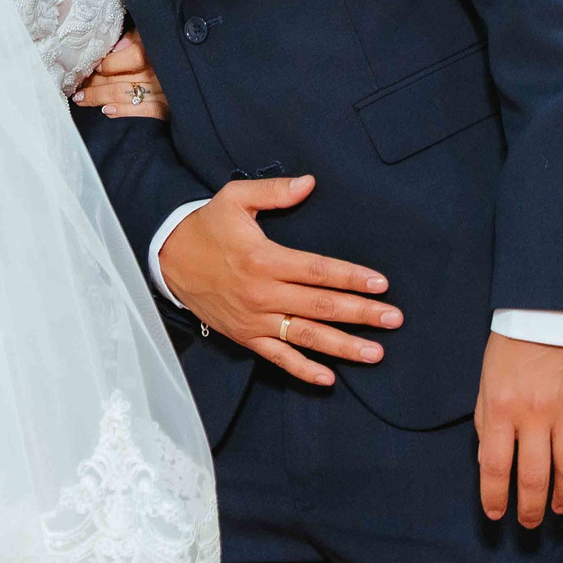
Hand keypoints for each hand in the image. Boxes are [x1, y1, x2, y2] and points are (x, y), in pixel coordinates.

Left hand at [73, 33, 167, 120]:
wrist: (189, 71)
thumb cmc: (165, 50)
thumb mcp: (151, 36)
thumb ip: (135, 38)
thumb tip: (117, 47)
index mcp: (155, 51)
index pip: (133, 57)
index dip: (110, 63)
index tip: (94, 66)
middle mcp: (158, 71)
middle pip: (120, 79)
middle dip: (94, 84)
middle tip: (76, 87)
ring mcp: (163, 91)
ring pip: (124, 95)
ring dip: (99, 98)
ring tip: (81, 99)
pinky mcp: (168, 109)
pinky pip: (144, 111)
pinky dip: (124, 111)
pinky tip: (107, 111)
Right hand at [156, 176, 399, 385]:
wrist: (168, 259)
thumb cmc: (207, 226)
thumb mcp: (234, 198)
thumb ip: (273, 192)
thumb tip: (309, 183)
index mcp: (264, 258)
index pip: (318, 270)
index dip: (351, 277)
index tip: (381, 283)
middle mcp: (263, 293)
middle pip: (321, 306)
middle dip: (361, 313)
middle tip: (393, 319)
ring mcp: (255, 320)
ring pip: (306, 336)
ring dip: (343, 346)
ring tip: (375, 352)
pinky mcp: (245, 337)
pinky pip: (278, 358)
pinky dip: (303, 370)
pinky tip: (328, 378)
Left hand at [473, 332, 562, 527]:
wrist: (552, 305)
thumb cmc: (512, 344)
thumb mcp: (486, 379)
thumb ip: (486, 420)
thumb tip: (489, 462)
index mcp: (501, 407)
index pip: (494, 466)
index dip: (494, 497)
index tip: (496, 515)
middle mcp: (535, 414)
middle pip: (534, 476)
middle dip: (530, 507)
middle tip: (529, 523)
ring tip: (558, 508)